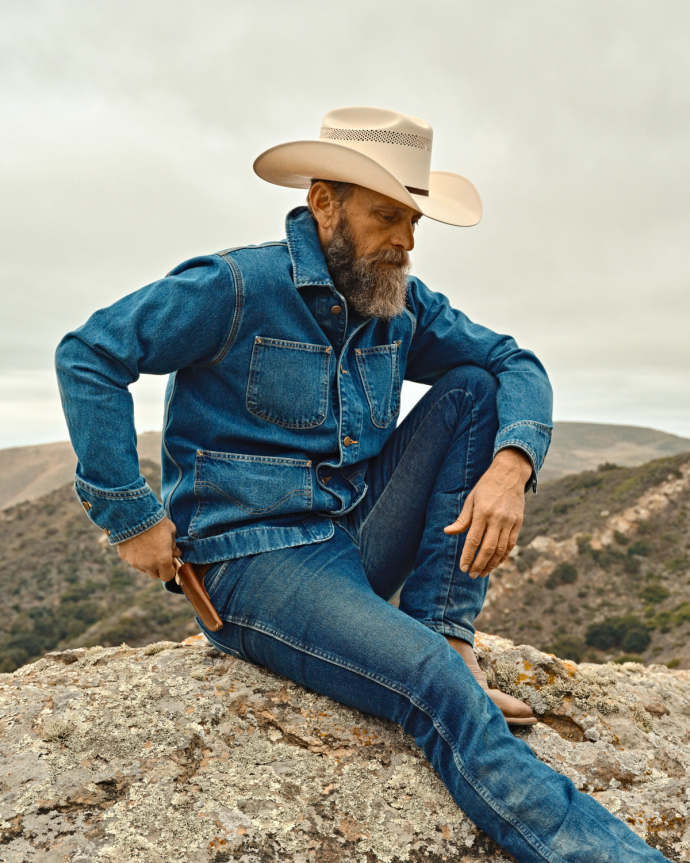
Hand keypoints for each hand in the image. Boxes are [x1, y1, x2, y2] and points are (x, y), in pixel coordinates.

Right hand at [117, 517, 180, 581]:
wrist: (134, 515)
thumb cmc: (156, 522)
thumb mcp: (170, 531)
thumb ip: (174, 545)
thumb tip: (177, 553)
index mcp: (163, 560)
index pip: (167, 576)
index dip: (170, 570)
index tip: (170, 563)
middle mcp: (148, 565)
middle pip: (154, 575)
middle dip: (159, 568)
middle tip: (160, 555)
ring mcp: (135, 562)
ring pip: (142, 569)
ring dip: (147, 564)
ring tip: (148, 549)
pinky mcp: (125, 557)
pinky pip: (132, 560)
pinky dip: (135, 556)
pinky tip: (137, 544)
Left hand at [444, 448, 531, 577]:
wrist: (510, 475)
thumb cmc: (486, 487)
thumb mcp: (471, 499)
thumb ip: (462, 519)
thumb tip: (447, 532)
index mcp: (483, 513)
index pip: (474, 540)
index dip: (468, 556)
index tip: (463, 568)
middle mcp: (497, 519)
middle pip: (488, 548)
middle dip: (479, 564)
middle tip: (472, 575)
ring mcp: (510, 522)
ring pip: (501, 550)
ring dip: (491, 564)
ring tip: (482, 573)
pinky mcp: (518, 523)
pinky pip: (511, 545)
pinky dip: (503, 557)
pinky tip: (495, 564)